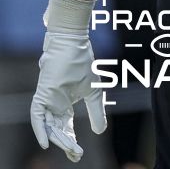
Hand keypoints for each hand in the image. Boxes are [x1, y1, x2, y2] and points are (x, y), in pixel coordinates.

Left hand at [30, 0, 106, 162]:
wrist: (74, 45)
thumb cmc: (83, 64)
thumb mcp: (94, 92)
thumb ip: (97, 112)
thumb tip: (101, 132)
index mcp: (66, 104)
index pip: (66, 128)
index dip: (71, 141)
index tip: (79, 153)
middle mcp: (54, 105)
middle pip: (57, 130)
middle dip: (66, 144)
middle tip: (76, 155)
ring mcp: (47, 100)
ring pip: (49, 126)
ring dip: (57, 138)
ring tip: (69, 148)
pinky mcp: (42, 95)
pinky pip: (37, 116)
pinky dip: (40, 130)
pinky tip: (46, 142)